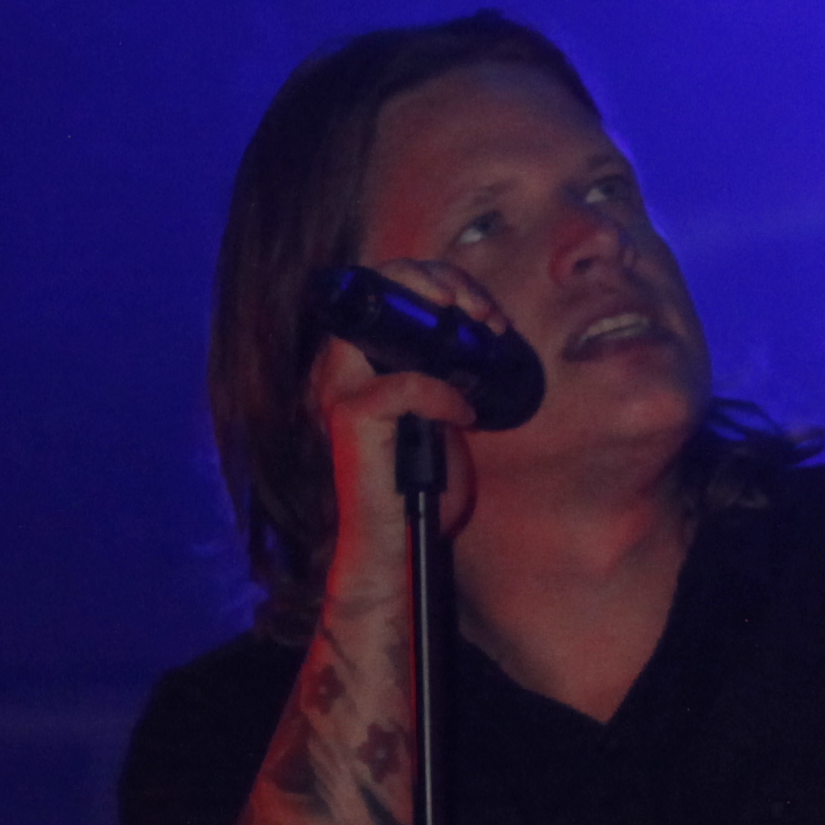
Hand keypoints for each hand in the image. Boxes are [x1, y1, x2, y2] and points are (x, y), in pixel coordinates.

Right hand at [313, 256, 499, 592]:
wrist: (399, 545)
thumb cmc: (421, 485)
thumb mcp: (442, 411)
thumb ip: (445, 369)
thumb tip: (478, 331)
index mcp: (364, 356)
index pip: (390, 285)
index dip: (438, 279)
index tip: (483, 309)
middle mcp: (344, 365)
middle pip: (380, 282)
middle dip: (439, 280)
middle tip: (483, 312)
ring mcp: (340, 390)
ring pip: (378, 317)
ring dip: (433, 309)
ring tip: (478, 327)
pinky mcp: (350, 421)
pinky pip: (400, 386)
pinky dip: (439, 393)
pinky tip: (462, 411)